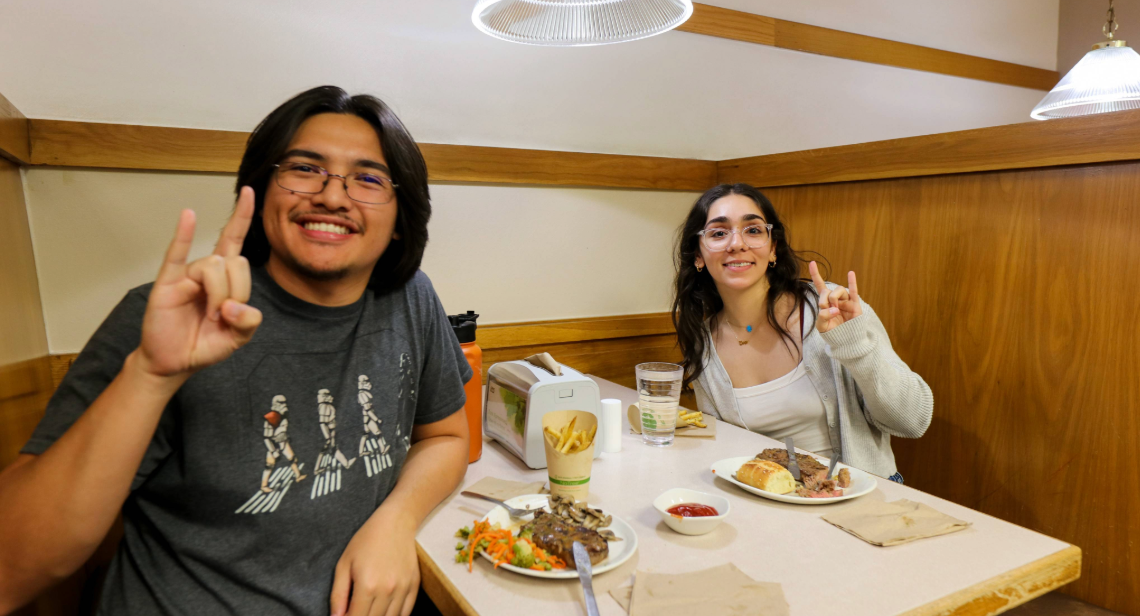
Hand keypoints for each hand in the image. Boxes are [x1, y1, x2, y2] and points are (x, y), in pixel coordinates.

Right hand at [135, 187, 262, 377]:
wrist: (173, 362)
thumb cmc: (203, 344)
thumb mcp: (236, 339)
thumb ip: (248, 323)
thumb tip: (233, 306)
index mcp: (226, 280)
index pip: (239, 253)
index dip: (243, 228)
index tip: (249, 192)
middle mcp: (207, 271)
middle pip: (234, 261)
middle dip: (237, 290)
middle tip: (224, 316)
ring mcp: (187, 275)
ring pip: (214, 266)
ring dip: (219, 294)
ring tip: (210, 316)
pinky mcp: (168, 282)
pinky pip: (176, 254)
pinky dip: (183, 234)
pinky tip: (188, 215)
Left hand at [331, 510, 419, 615]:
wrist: (395, 522)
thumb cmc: (366, 540)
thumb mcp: (343, 564)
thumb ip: (338, 595)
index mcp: (366, 586)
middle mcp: (387, 591)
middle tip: (356, 611)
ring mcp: (403, 589)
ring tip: (370, 611)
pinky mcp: (414, 586)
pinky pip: (406, 612)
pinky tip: (385, 612)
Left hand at [809, 261, 861, 332]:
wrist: (846, 341)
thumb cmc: (833, 332)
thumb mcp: (822, 326)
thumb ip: (823, 317)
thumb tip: (833, 309)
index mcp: (825, 302)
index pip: (820, 286)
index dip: (816, 275)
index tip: (812, 263)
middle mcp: (835, 299)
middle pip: (828, 290)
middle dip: (825, 299)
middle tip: (829, 310)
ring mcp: (845, 301)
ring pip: (839, 290)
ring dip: (835, 297)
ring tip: (837, 309)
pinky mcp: (854, 304)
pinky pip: (853, 291)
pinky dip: (852, 282)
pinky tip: (850, 273)